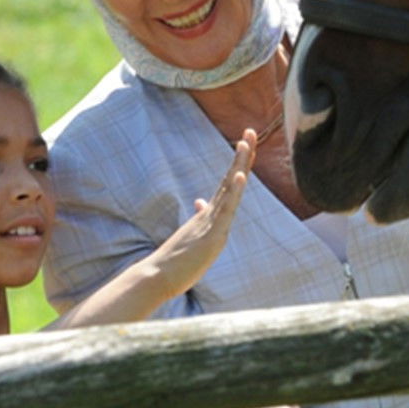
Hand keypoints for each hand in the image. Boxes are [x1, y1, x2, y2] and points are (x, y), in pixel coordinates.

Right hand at [148, 132, 255, 296]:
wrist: (158, 276)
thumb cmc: (177, 260)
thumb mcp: (195, 235)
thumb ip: (200, 218)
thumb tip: (201, 202)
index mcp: (210, 214)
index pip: (228, 185)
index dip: (239, 164)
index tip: (246, 144)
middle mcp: (211, 213)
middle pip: (231, 179)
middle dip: (242, 155)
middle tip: (250, 131)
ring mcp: (211, 222)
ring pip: (229, 189)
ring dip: (238, 165)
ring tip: (245, 143)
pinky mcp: (212, 235)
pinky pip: (226, 210)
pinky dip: (234, 192)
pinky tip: (240, 176)